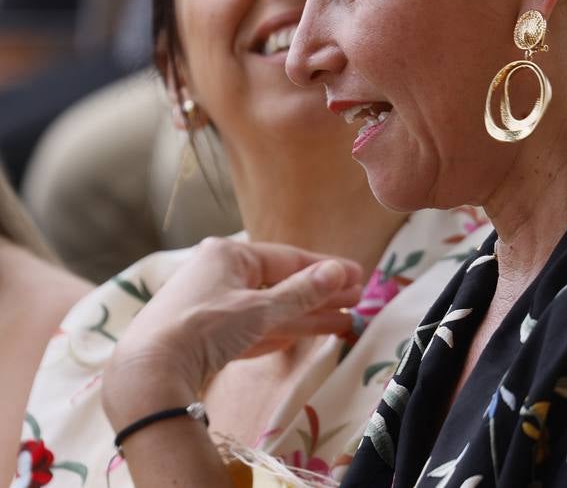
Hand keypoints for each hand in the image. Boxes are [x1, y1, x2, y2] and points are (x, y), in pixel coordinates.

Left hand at [102, 238, 362, 428]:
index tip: (357, 276)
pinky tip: (301, 337)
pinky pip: (252, 328)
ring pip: (269, 309)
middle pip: (280, 284)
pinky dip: (278, 332)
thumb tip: (339, 271)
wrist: (148, 372)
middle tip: (357, 299)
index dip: (325, 269)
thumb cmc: (204, 326)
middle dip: (319, 295)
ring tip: (343, 322)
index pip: (288, 258)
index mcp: (229, 254)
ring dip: (305, 316)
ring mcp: (211, 305)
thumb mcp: (259, 308)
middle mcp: (219, 273)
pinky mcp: (205, 337)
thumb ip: (301, 292)